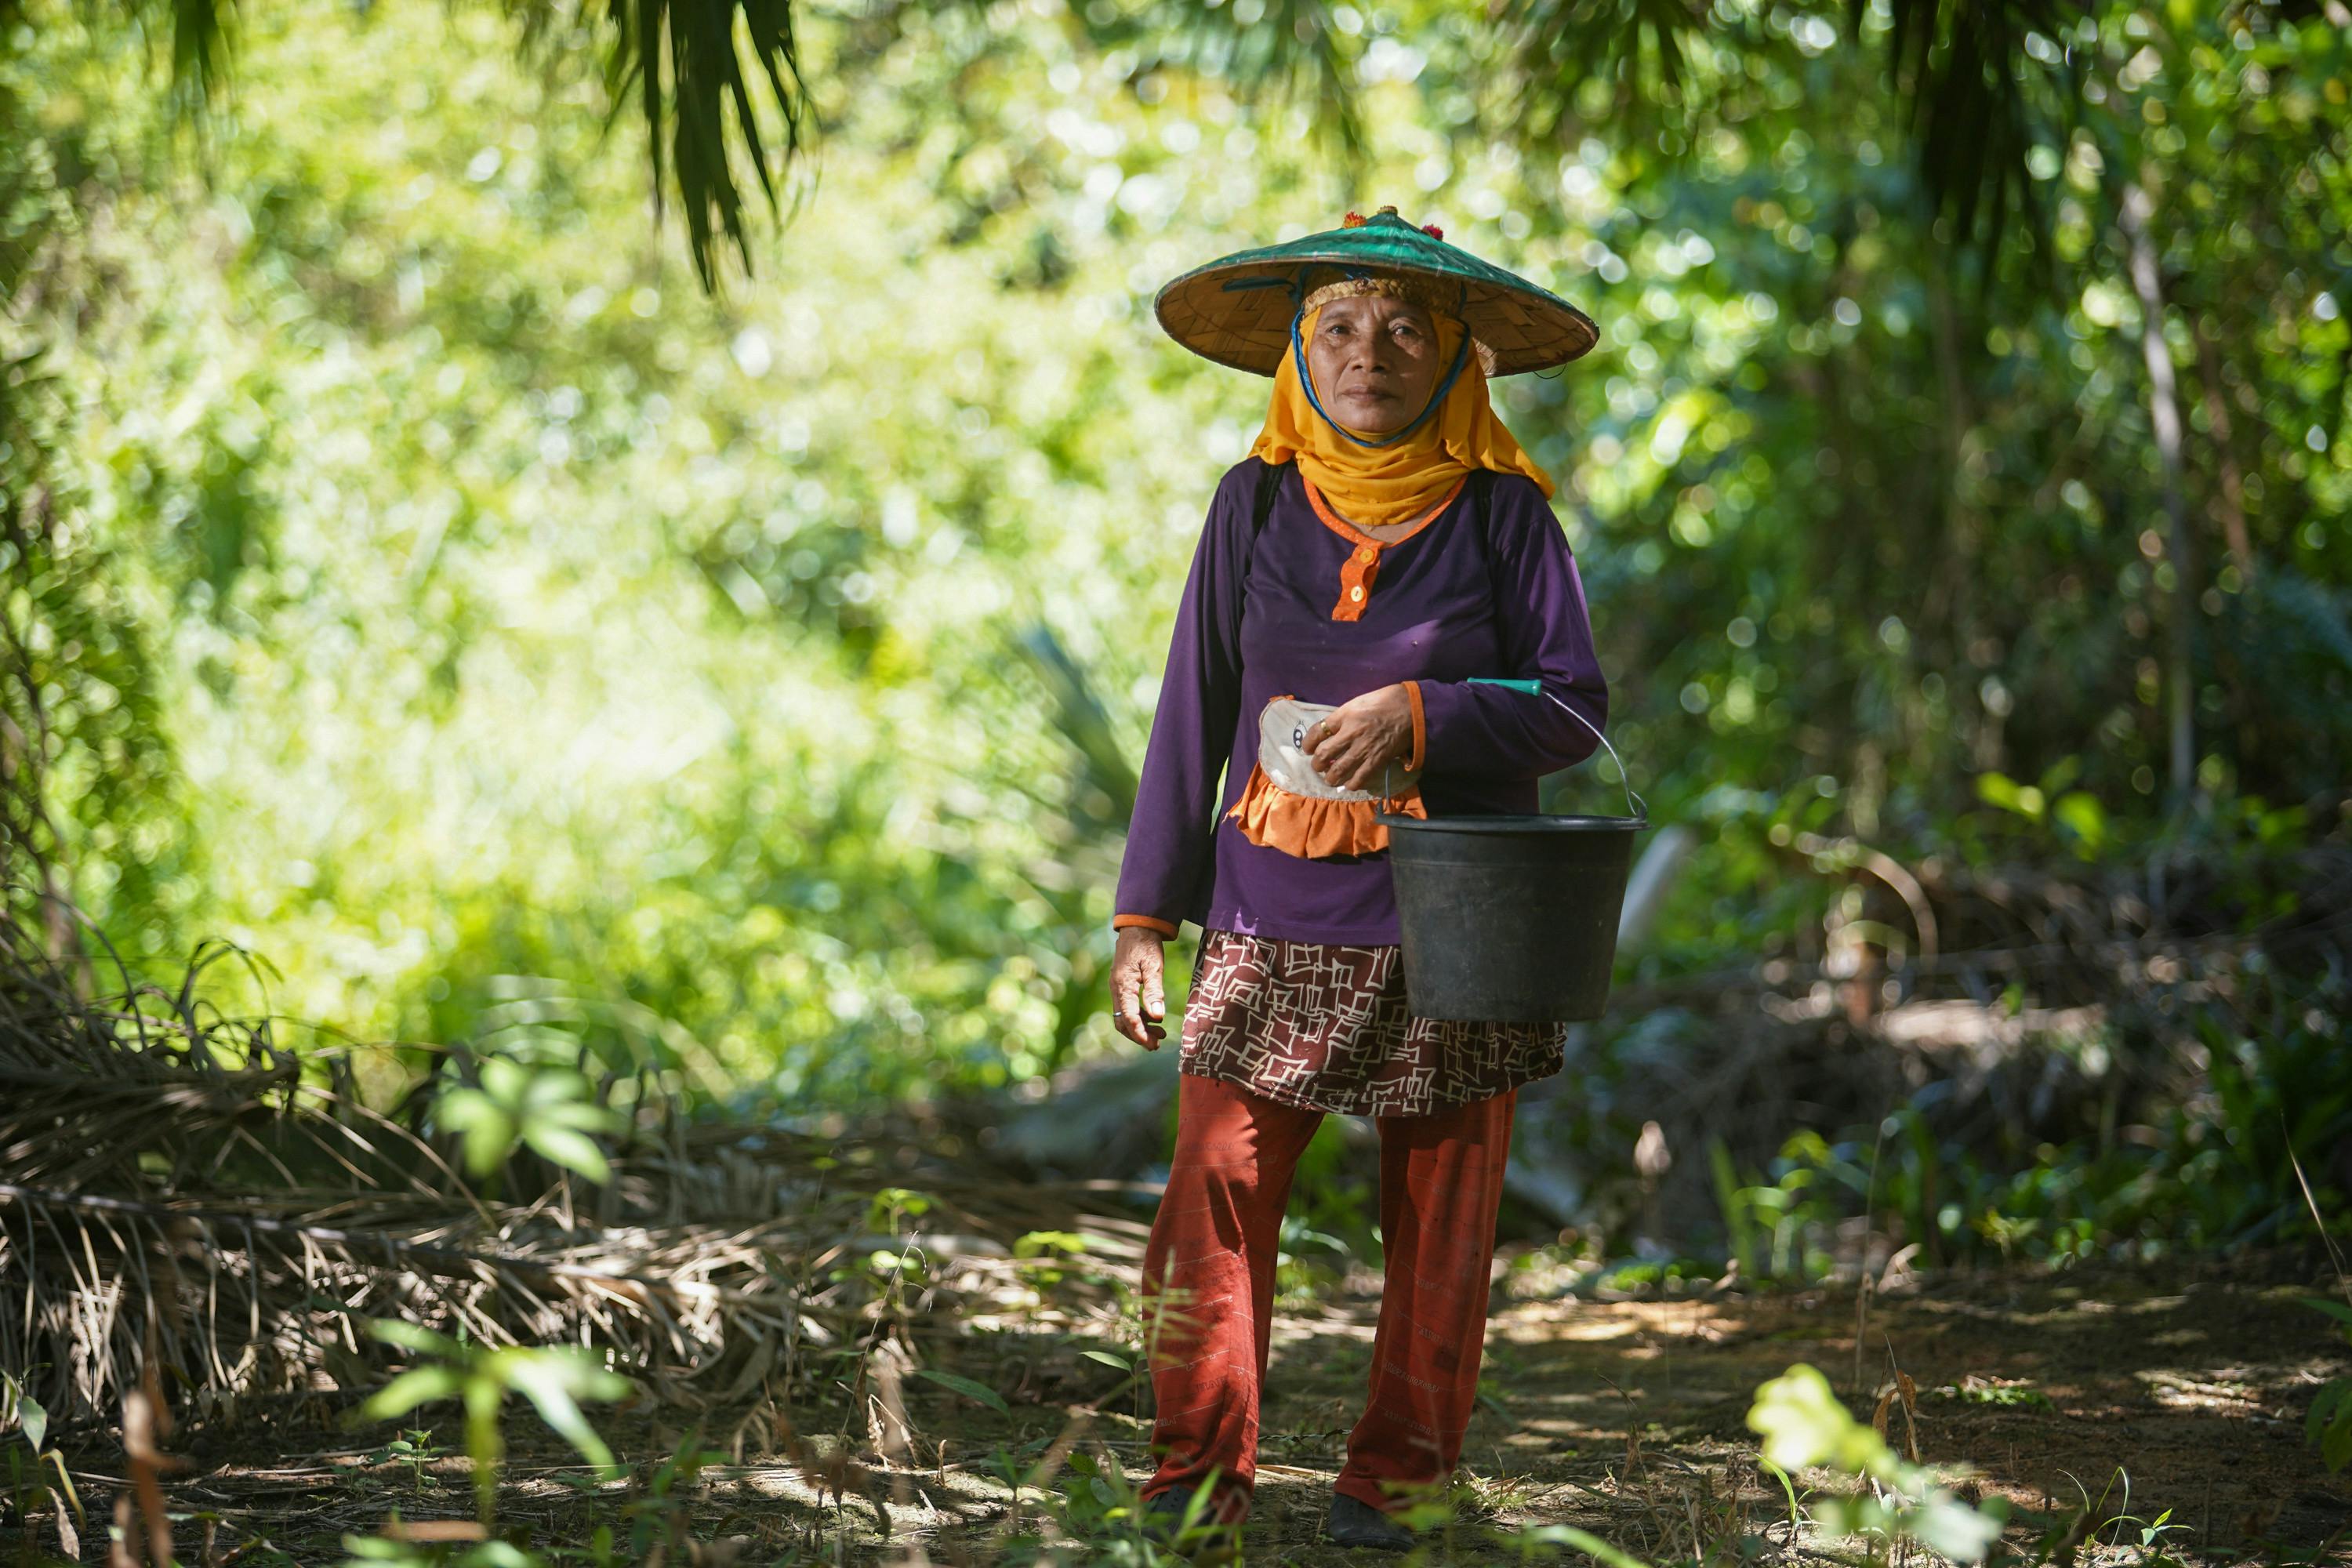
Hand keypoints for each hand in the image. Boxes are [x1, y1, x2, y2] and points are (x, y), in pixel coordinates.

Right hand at [1110, 927, 1167, 1048]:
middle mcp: (1116, 989)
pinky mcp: (1122, 986)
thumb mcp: (1154, 966)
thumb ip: (1154, 991)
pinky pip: (1127, 1008)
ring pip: (1124, 1017)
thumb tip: (1157, 1016)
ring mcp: (1117, 988)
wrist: (1137, 927)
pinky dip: (1139, 1018)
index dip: (1140, 1034)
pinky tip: (1153, 1019)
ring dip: (1140, 1028)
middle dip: (1139, 1036)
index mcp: (1123, 985)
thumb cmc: (1147, 944)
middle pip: (1123, 1022)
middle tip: (1157, 1044)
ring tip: (1160, 1034)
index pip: (1129, 1017)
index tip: (1152, 1044)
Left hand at [1301, 684, 1412, 792]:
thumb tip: (1329, 731)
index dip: (1307, 743)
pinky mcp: (1377, 760)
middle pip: (1324, 754)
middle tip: (1318, 766)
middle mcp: (1351, 733)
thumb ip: (1342, 717)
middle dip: (1317, 764)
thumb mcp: (1357, 702)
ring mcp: (1364, 748)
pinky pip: (1360, 778)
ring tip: (1329, 778)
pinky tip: (1348, 784)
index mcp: (1345, 715)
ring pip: (1339, 770)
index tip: (1307, 749)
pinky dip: (1351, 784)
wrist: (1410, 709)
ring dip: (1330, 777)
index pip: (1317, 731)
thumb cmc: (1383, 701)